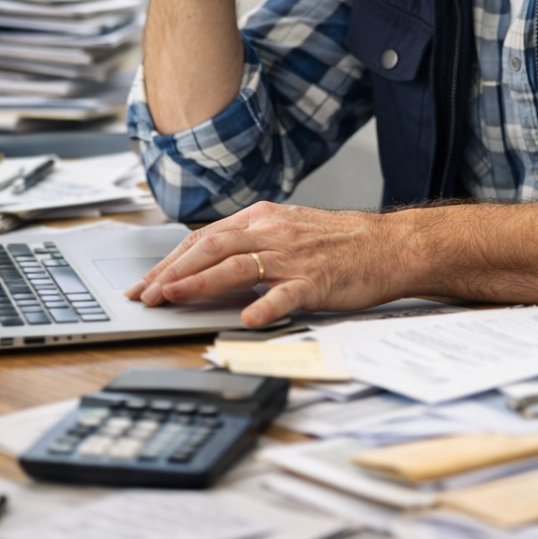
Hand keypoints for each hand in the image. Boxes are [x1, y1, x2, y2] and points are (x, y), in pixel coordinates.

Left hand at [124, 203, 405, 326]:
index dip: (170, 261)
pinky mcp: (317, 281)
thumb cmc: (340, 243)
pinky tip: (248, 320)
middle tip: (146, 295)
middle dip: (172, 271)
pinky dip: (265, 306)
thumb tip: (207, 267)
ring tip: (173, 298)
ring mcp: (294, 256)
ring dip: (201, 282)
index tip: (146, 283)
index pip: (203, 238)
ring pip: (237, 265)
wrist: (391, 245)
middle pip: (210, 247)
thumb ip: (250, 245)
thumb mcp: (287, 232)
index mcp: (261, 218)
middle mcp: (272, 232)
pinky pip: (287, 294)